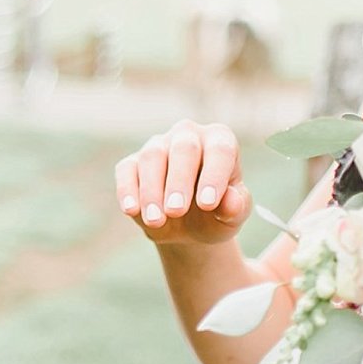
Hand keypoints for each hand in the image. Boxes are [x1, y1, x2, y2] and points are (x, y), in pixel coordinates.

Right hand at [116, 121, 251, 244]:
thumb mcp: (231, 217)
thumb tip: (232, 202)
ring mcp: (158, 146)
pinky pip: (127, 170)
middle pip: (184, 148)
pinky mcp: (133, 162)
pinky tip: (131, 210)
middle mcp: (188, 135)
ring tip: (156, 220)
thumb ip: (236, 208)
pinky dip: (127, 190)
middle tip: (176, 211)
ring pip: (152, 156)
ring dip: (152, 190)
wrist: (189, 228)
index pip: (220, 150)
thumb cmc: (217, 214)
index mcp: (220, 141)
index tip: (207, 204)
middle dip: (179, 181)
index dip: (214, 175)